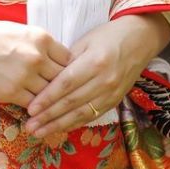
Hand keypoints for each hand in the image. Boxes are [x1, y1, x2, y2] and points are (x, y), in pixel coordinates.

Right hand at [0, 17, 70, 107]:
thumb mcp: (24, 32)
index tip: (68, 76)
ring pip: (49, 94)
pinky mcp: (11, 92)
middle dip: (63, 87)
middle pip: (63, 79)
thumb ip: (44, 47)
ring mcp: (25, 76)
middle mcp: (37, 57)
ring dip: (49, 99)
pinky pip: (33, 105)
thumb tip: (60, 64)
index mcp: (42, 38)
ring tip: (53, 105)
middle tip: (65, 95)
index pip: (69, 59)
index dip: (69, 69)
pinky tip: (36, 109)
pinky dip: (36, 107)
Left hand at [25, 13, 169, 136]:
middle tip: (30, 126)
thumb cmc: (108, 36)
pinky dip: (75, 123)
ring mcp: (112, 94)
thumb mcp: (85, 41)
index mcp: (95, 62)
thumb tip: (47, 78)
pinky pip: (92, 116)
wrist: (139, 40)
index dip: (47, 98)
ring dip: (59, 125)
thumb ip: (67, 60)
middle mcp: (104, 81)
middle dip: (49, 117)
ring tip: (40, 132)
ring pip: (81, 114)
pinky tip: (60, 129)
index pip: (66, 84)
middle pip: (72, 103)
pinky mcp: (115, 101)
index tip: (31, 108)